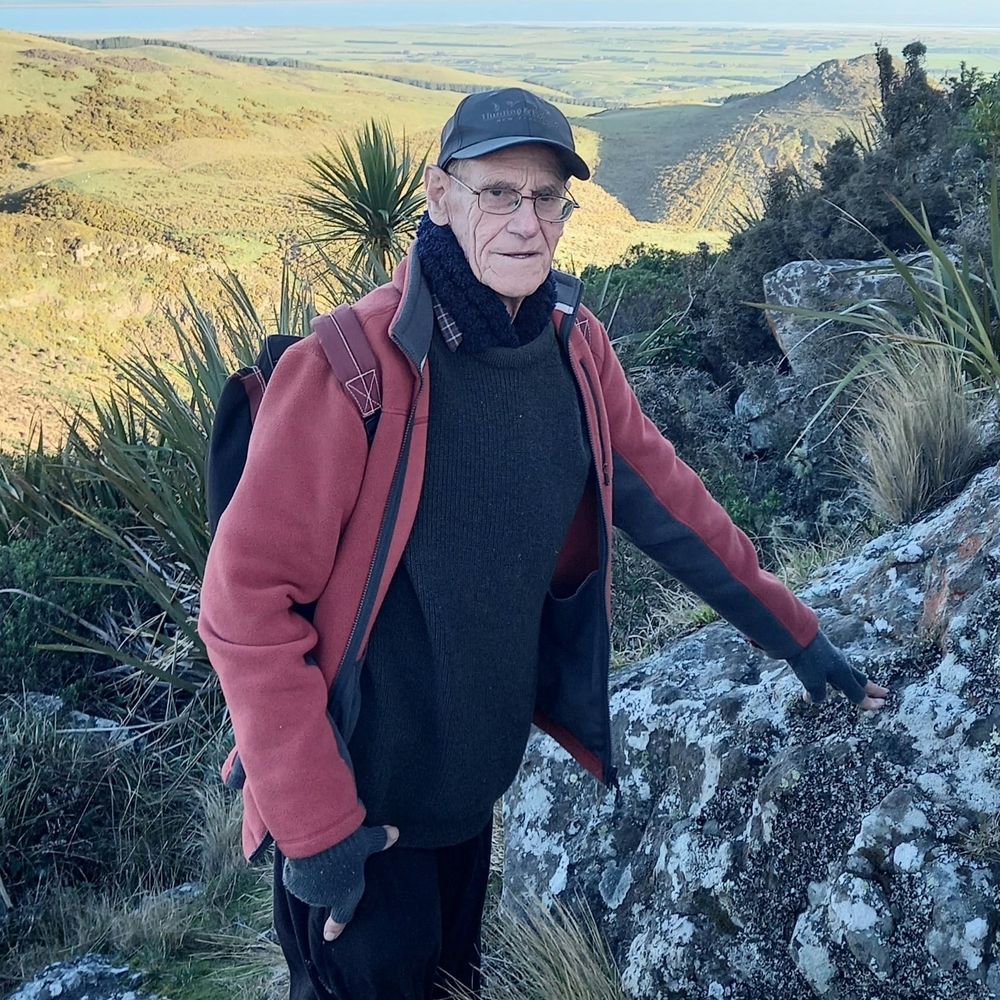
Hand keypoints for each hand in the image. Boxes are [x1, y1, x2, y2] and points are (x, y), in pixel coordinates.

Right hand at [282, 823, 399, 939]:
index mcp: (348, 895)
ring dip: (313, 877)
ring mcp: (308, 893)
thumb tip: (395, 833)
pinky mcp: (293, 884)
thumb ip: (380, 840)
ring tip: (318, 857)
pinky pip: (296, 879)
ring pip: (310, 887)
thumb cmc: (347, 844)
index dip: (336, 927)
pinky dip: (298, 871)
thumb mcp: (367, 841)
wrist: (318, 839)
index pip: (343, 916)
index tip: (330, 936)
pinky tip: (304, 857)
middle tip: (332, 863)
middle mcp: (326, 899)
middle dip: (328, 882)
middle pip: (326, 893)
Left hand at [788, 631, 888, 710]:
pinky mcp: (820, 652)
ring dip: (853, 682)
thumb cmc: (807, 659)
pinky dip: (836, 676)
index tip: (882, 705)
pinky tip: (829, 677)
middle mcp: (840, 664)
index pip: (858, 692)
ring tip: (856, 687)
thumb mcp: (813, 682)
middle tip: (883, 692)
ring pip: (846, 673)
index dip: (869, 702)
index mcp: (843, 673)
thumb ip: (817, 694)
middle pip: (859, 679)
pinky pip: (833, 668)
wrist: (795, 632)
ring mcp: (831, 656)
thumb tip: (812, 698)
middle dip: (871, 688)